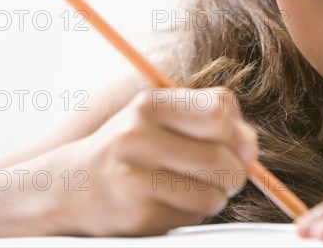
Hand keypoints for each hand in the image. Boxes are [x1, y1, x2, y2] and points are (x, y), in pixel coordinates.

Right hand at [50, 87, 257, 235]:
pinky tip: (173, 203)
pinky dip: (195, 214)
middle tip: (228, 176)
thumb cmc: (130, 148)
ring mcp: (134, 178)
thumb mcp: (159, 117)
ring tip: (196, 189)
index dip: (240, 133)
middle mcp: (138, 137)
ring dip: (217, 196)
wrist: (71, 186)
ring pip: (213, 193)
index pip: (219, 112)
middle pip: (221, 157)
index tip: (239, 147)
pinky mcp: (136, 215)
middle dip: (236, 172)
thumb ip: (209, 119)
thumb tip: (251, 147)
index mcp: (149, 104)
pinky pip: (193, 217)